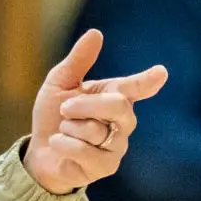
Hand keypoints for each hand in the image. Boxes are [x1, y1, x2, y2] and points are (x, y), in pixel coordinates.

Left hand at [23, 28, 167, 194]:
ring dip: (69, 128)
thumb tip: (96, 33)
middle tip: (65, 109)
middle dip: (85, 105)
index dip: (148, 81)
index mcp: (114, 95)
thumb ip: (78, 61)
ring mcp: (117, 145)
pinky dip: (65, 145)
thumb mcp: (59, 84)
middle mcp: (123, 121)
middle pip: (118, 106)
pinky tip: (60, 145)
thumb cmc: (53, 115)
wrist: (40, 151)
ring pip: (96, 130)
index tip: (160, 73)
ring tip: (63, 131)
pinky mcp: (107, 166)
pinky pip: (86, 152)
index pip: (135, 87)